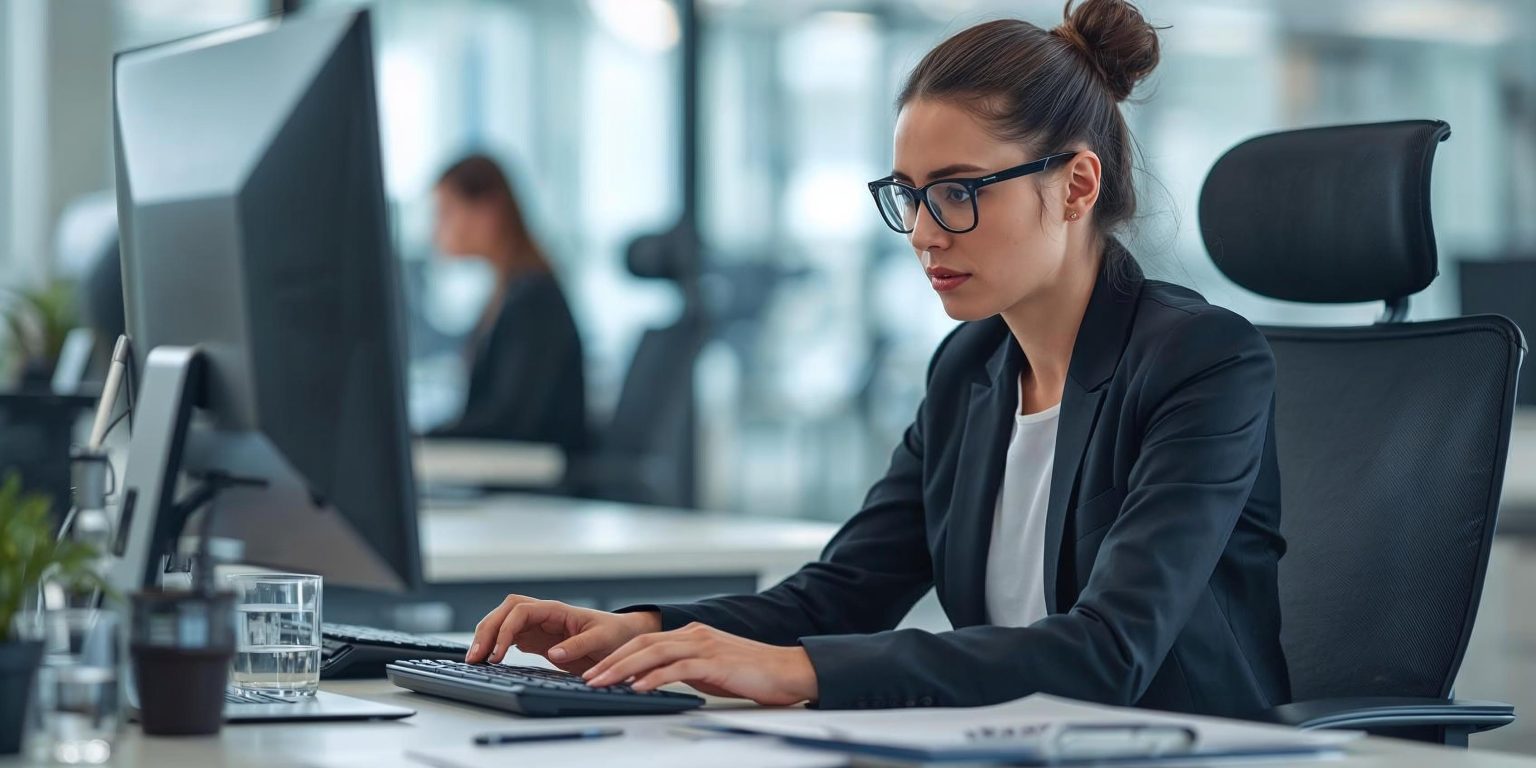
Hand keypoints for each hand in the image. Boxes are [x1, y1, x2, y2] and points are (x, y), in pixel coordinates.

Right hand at [466, 595, 660, 673]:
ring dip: (487, 638)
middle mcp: (543, 615)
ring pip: (503, 623)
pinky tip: (488, 659)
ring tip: (476, 660)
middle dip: (486, 631)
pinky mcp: (538, 640)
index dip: (505, 629)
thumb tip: (554, 653)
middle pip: (504, 613)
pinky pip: (510, 637)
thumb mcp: (602, 639)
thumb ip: (578, 644)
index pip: (520, 610)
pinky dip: (496, 646)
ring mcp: (539, 627)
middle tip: (475, 657)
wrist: (624, 639)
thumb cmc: (615, 634)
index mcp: (557, 610)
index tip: (499, 653)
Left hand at [582, 622, 817, 705]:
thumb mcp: (709, 671)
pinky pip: (677, 668)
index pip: (644, 641)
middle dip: (610, 661)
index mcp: (692, 634)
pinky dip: (654, 677)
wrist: (789, 671)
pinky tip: (638, 687)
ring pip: (653, 652)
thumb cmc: (753, 673)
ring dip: (623, 669)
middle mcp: (694, 634)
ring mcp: (704, 645)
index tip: (595, 671)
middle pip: (642, 643)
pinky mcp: (715, 661)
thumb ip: (683, 671)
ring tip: (602, 682)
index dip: (616, 655)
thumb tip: (653, 682)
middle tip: (587, 677)